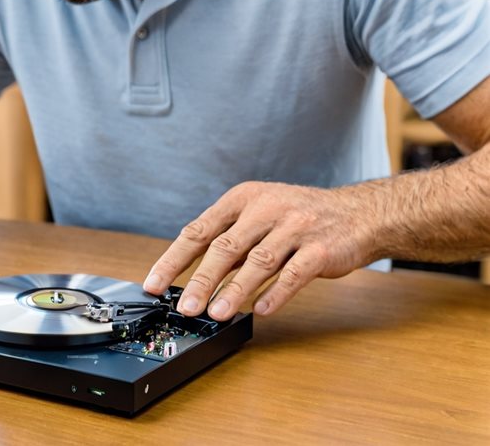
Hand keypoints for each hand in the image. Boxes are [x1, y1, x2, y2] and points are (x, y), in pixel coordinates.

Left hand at [143, 182, 376, 319]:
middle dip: (201, 280)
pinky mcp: (321, 249)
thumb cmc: (299, 217)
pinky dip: (275, 294)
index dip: (174, 259)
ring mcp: (295, 227)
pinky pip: (294, 274)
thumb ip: (231, 240)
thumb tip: (194, 277)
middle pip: (225, 247)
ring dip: (234, 290)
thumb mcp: (260, 215)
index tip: (155, 284)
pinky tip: (260, 311)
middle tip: (184, 307)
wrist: (358, 213)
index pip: (200, 229)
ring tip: (215, 315)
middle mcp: (266, 208)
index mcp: (243, 198)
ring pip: (258, 261)